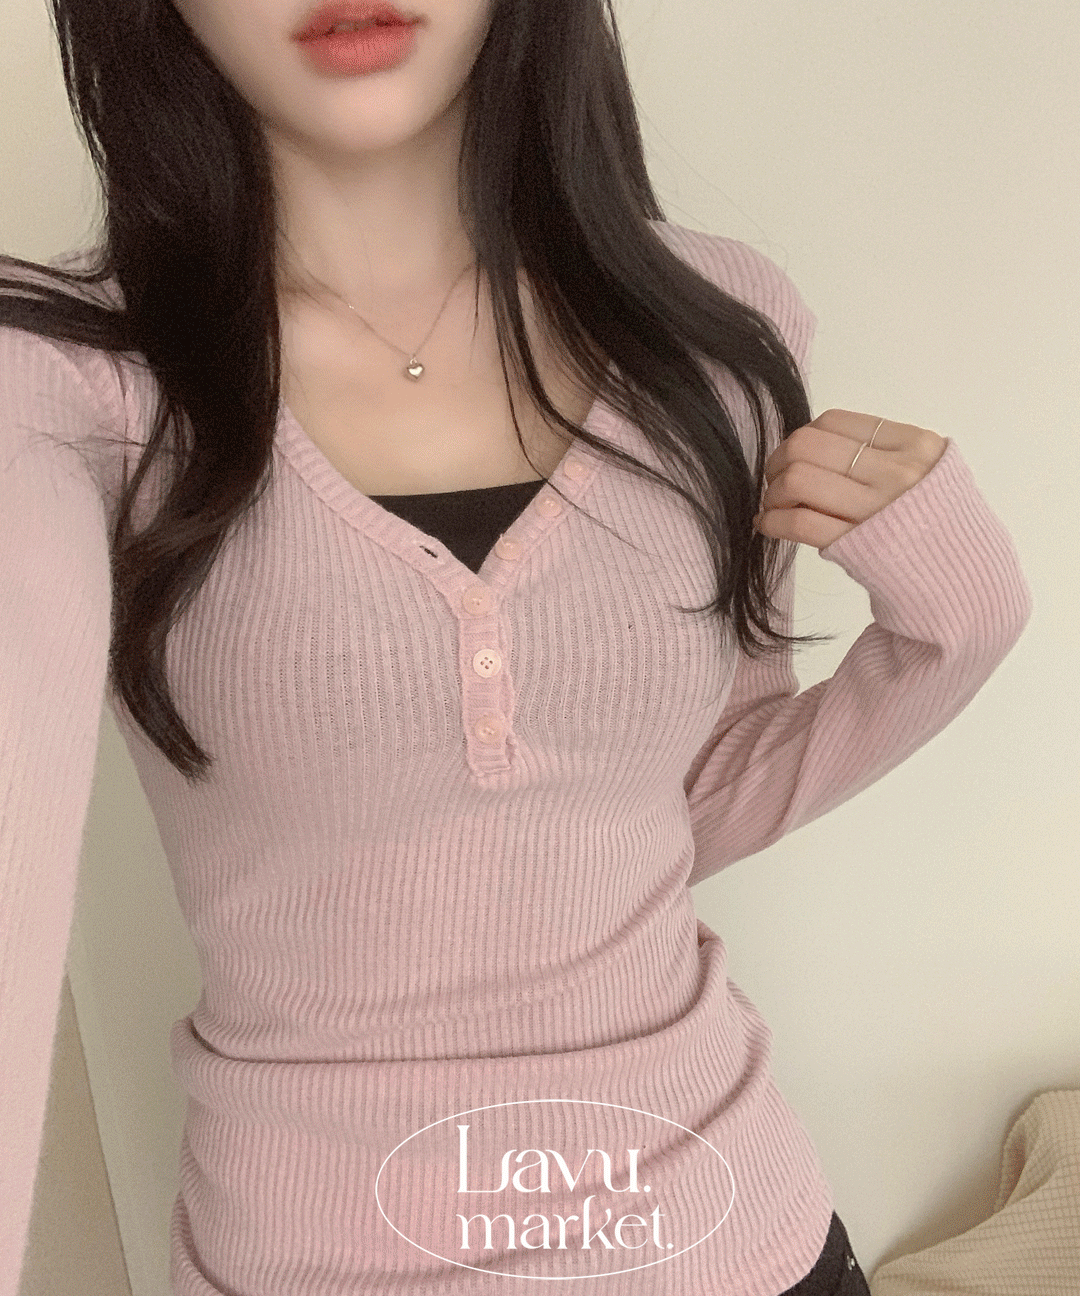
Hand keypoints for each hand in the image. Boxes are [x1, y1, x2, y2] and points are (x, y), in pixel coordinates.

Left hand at [752, 408, 948, 550]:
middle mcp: (897, 472)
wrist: (966, 580)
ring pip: (798, 480)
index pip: (834, 422)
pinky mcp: (858, 546)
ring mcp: (878, 509)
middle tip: (775, 481)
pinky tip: (767, 525)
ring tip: (774, 507)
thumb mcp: (927, 472)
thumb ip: (881, 452)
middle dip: (778, 462)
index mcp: (914, 444)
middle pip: (807, 446)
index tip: (795, 457)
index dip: (802, 437)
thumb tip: (811, 446)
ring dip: (773, 493)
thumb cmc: (940, 526)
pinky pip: (799, 523)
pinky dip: (772, 522)